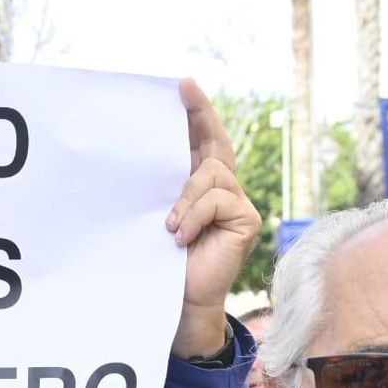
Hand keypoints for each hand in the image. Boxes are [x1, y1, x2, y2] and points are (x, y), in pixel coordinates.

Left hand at [165, 79, 261, 358]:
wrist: (180, 302)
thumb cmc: (164, 262)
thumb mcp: (156, 216)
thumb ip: (161, 188)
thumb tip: (140, 150)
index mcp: (198, 186)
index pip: (202, 142)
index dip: (196, 113)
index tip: (181, 85)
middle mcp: (222, 189)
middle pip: (215, 145)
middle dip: (199, 116)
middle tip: (182, 90)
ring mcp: (237, 203)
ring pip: (212, 174)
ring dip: (186, 197)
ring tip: (169, 226)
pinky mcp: (246, 220)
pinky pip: (219, 199)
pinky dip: (195, 214)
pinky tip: (181, 237)